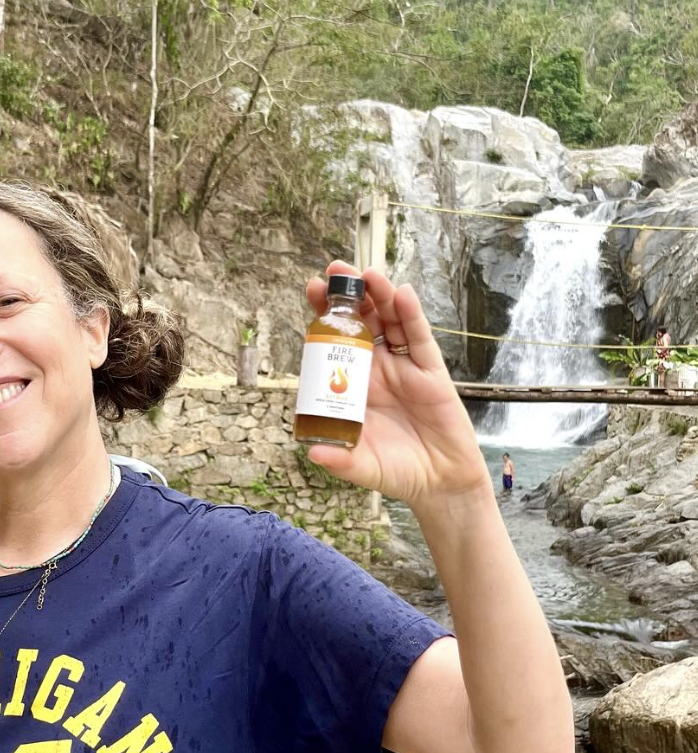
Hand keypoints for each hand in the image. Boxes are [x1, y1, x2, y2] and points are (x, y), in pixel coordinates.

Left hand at [303, 262, 490, 511]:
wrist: (440, 482)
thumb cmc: (398, 472)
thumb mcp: (363, 468)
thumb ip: (340, 460)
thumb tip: (312, 453)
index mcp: (354, 386)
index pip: (334, 341)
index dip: (324, 315)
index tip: (311, 291)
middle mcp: (377, 370)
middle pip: (362, 322)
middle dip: (349, 295)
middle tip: (334, 270)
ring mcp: (404, 368)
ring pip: (391, 322)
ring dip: (379, 296)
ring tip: (366, 274)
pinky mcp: (431, 372)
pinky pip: (420, 338)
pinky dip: (412, 315)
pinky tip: (401, 294)